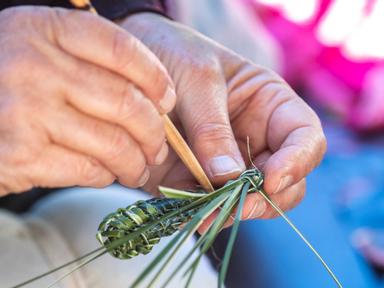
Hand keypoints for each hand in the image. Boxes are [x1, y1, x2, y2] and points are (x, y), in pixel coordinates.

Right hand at [0, 7, 175, 195]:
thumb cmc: (10, 85)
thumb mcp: (41, 53)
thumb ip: (89, 63)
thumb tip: (157, 99)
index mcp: (44, 29)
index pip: (121, 48)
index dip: (156, 77)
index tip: (167, 99)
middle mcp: (34, 64)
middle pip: (125, 102)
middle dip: (154, 133)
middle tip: (158, 147)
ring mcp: (25, 110)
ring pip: (113, 143)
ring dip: (135, 162)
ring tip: (138, 168)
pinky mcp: (21, 155)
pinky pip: (88, 170)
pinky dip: (106, 176)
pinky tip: (106, 174)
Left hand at [122, 14, 325, 230]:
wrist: (133, 70)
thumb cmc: (175, 56)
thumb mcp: (196, 80)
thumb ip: (212, 128)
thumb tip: (228, 177)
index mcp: (270, 107)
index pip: (305, 138)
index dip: (298, 162)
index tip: (272, 179)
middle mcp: (256, 141)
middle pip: (286, 183)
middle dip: (264, 199)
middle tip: (236, 205)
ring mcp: (229, 166)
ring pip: (250, 203)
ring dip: (231, 213)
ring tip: (204, 215)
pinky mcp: (199, 182)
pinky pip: (211, 209)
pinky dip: (203, 217)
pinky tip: (187, 216)